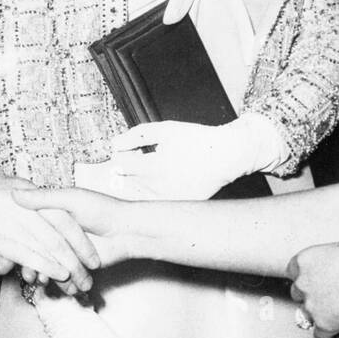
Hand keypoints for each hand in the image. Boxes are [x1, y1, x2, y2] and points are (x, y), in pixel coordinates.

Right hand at [0, 165, 98, 289]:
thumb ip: (18, 203)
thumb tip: (32, 214)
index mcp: (24, 192)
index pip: (62, 217)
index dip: (80, 239)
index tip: (91, 257)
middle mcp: (22, 203)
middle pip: (60, 233)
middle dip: (77, 259)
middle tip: (88, 278)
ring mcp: (9, 217)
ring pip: (46, 244)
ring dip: (64, 267)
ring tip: (76, 284)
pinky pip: (25, 250)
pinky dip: (43, 264)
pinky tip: (54, 275)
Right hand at [5, 186, 136, 281]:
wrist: (127, 230)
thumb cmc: (102, 208)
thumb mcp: (70, 198)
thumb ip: (43, 199)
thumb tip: (15, 193)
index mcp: (51, 214)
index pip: (24, 227)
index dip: (10, 238)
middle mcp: (55, 233)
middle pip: (30, 249)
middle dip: (16, 259)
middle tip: (2, 268)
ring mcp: (65, 251)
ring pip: (42, 265)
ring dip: (33, 272)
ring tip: (27, 277)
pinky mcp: (74, 266)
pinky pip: (58, 276)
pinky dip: (51, 280)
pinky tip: (44, 282)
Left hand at [109, 115, 282, 200]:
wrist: (225, 155)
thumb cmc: (193, 139)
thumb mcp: (164, 130)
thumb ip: (135, 136)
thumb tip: (113, 145)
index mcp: (155, 168)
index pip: (121, 166)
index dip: (122, 155)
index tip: (130, 150)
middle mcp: (161, 189)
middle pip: (128, 181)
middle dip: (130, 168)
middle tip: (145, 158)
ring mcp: (170, 201)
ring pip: (141, 193)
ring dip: (141, 181)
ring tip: (159, 167)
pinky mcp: (179, 207)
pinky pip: (157, 202)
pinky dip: (156, 192)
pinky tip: (168, 178)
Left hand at [287, 242, 338, 337]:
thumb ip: (330, 261)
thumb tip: (332, 269)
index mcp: (307, 259)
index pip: (293, 270)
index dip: (305, 276)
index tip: (315, 280)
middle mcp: (304, 282)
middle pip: (298, 293)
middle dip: (311, 296)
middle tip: (329, 297)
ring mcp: (312, 305)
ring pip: (306, 315)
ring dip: (319, 316)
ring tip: (337, 315)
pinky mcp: (325, 325)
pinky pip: (320, 337)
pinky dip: (330, 337)